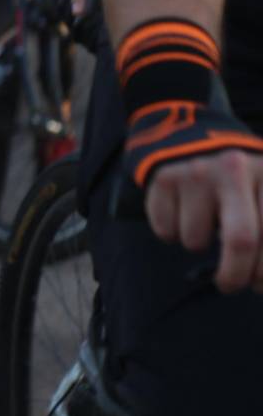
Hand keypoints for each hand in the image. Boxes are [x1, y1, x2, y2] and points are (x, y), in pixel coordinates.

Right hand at [131, 108, 262, 293]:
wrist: (186, 130)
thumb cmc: (236, 175)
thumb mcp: (262, 187)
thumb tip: (260, 277)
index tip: (257, 285)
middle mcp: (234, 170)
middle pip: (241, 241)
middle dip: (234, 275)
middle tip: (229, 284)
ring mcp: (195, 173)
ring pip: (195, 240)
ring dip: (197, 244)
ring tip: (201, 222)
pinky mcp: (163, 178)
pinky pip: (165, 230)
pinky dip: (171, 232)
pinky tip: (180, 211)